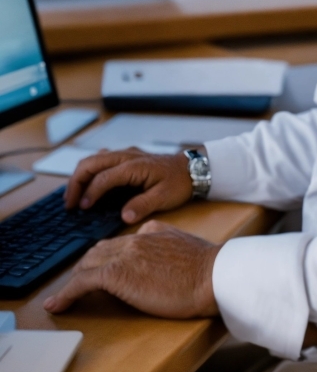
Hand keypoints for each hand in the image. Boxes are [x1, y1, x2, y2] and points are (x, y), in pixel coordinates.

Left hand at [44, 220, 220, 316]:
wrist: (212, 275)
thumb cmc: (205, 268)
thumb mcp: (183, 245)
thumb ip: (166, 241)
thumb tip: (154, 245)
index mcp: (151, 231)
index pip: (119, 242)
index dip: (105, 256)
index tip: (98, 267)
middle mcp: (135, 239)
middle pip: (99, 251)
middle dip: (85, 267)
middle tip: (77, 283)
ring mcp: (125, 255)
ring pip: (87, 263)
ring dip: (74, 279)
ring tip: (64, 295)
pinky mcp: (118, 274)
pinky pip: (82, 282)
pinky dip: (65, 294)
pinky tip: (57, 305)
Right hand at [64, 147, 192, 222]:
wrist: (193, 169)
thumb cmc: (180, 182)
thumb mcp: (164, 197)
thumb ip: (143, 205)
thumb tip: (124, 216)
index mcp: (134, 166)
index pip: (103, 177)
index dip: (91, 193)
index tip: (82, 209)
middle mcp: (126, 156)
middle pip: (91, 163)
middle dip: (76, 182)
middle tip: (69, 203)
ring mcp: (126, 155)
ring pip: (94, 159)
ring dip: (80, 175)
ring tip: (73, 197)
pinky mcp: (127, 158)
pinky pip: (102, 160)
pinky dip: (89, 171)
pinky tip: (87, 185)